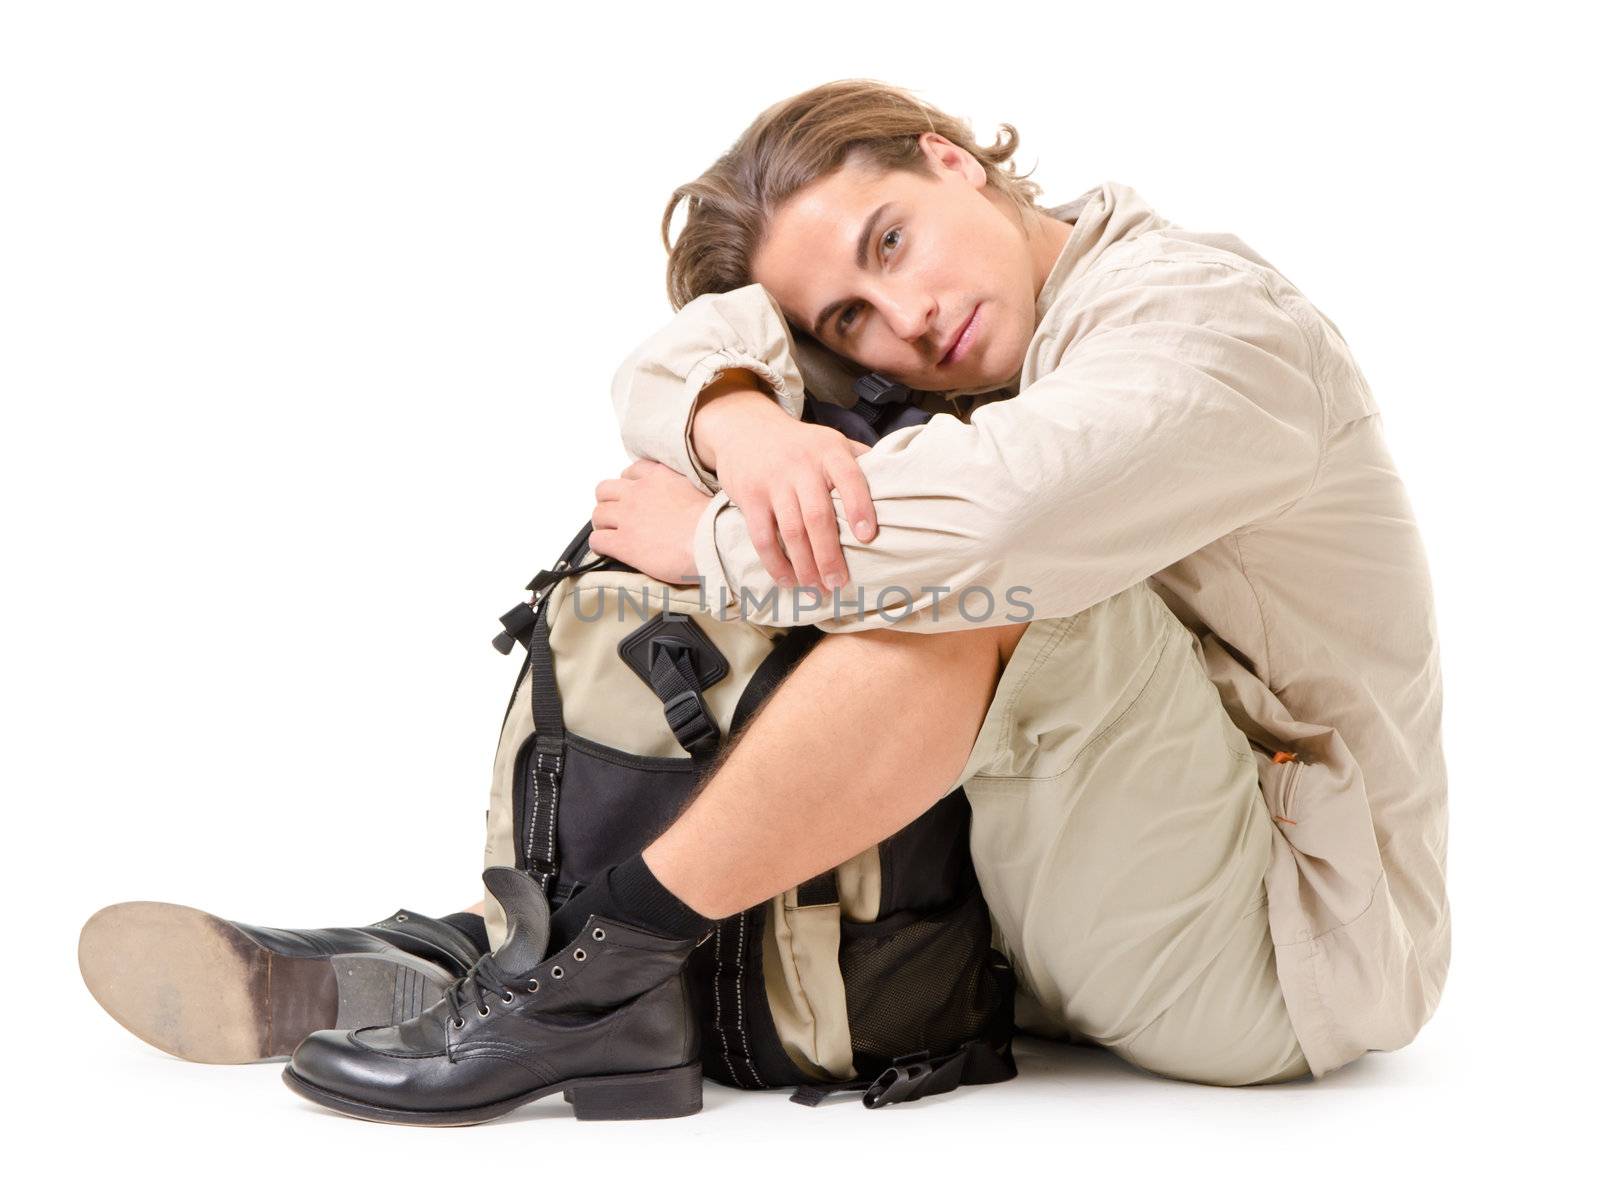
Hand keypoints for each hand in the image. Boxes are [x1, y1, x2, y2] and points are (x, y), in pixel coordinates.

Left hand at [589, 460, 708, 584]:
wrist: (712, 540)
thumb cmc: (714, 519)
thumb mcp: (700, 488)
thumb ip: (683, 486)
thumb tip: (684, 496)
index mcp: (658, 476)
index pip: (631, 471)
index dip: (629, 485)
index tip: (634, 496)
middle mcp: (638, 492)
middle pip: (605, 490)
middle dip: (609, 503)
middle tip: (618, 516)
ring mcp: (628, 517)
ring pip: (598, 514)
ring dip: (603, 524)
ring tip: (612, 534)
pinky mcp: (623, 542)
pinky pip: (597, 540)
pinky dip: (600, 545)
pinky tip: (609, 550)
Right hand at [693, 386, 877, 589]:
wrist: (746, 429)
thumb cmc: (800, 445)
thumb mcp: (831, 441)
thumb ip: (859, 461)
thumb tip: (899, 484)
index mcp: (829, 451)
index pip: (849, 478)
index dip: (859, 507)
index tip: (868, 537)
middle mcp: (801, 466)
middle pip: (818, 516)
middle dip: (829, 555)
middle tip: (839, 583)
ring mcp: (773, 482)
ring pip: (791, 531)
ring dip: (805, 566)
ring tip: (817, 590)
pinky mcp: (750, 497)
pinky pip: (762, 536)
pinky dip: (775, 563)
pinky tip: (787, 581)